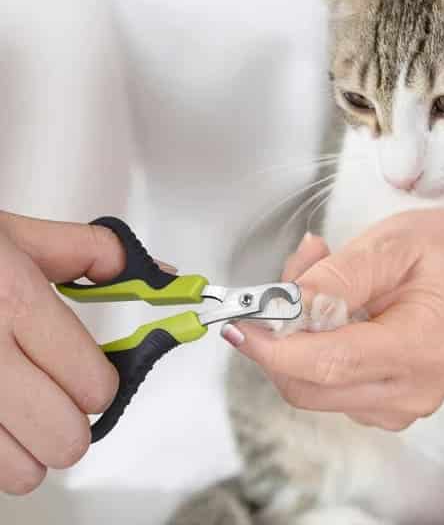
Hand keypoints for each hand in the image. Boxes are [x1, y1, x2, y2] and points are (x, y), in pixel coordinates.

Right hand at [0, 212, 125, 493]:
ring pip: (23, 472)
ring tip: (28, 415)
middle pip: (66, 437)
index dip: (102, 382)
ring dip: (36, 449)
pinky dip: (1, 456)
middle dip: (75, 419)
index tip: (94, 374)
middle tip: (63, 396)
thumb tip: (161, 277)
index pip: (92, 381)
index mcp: (16, 303)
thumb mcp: (25, 237)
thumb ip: (99, 253)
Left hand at [226, 209, 443, 430]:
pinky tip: (336, 304)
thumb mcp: (399, 242)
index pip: (325, 363)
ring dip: (298, 335)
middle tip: (292, 273)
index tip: (238, 320)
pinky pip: (331, 383)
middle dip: (278, 336)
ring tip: (324, 273)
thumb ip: (341, 275)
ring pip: (314, 385)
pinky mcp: (390, 402)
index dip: (271, 345)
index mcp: (417, 349)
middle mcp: (409, 391)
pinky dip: (315, 345)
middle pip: (308, 385)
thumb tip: (287, 304)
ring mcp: (400, 404)